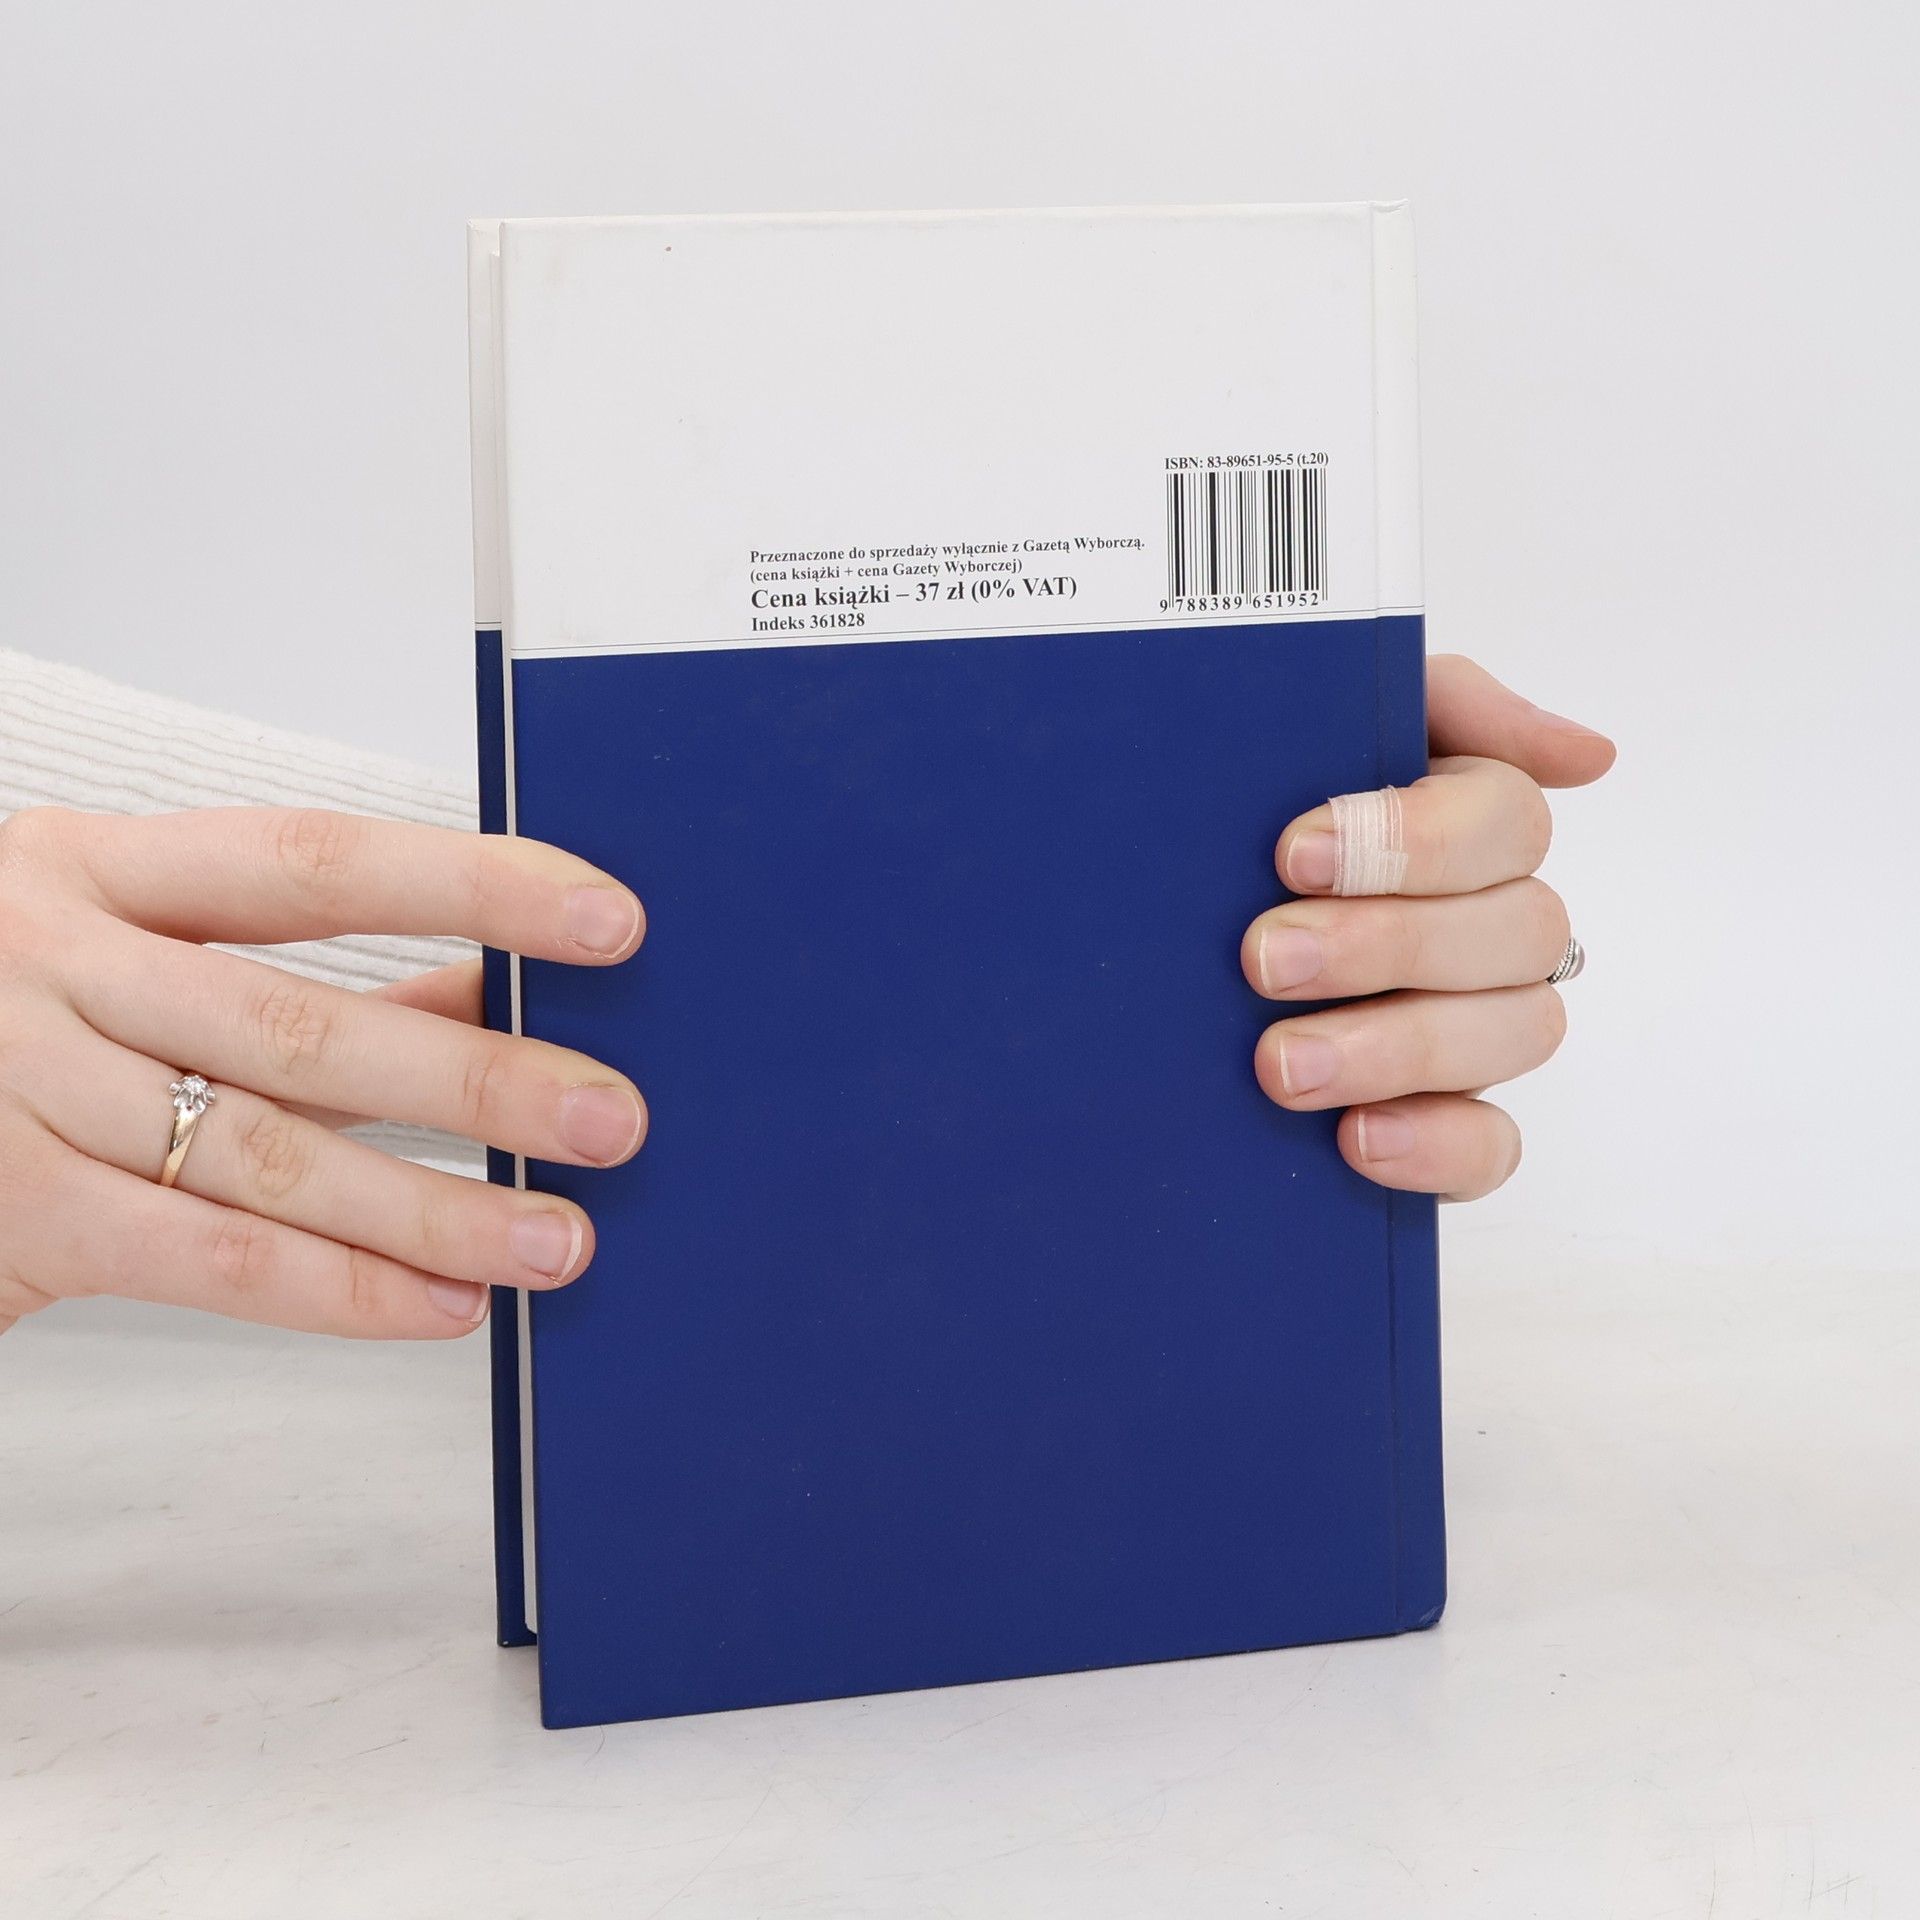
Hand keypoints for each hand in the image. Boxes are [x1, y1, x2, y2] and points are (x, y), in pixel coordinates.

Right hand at [0, 807, 645, 1338]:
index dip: (472, 885)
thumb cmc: (0, 1015)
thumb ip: (297, 970)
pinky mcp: (12, 1212)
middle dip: (477, 1078)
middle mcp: (48, 960)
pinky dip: (335, 1287)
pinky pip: (204, 1258)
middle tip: (611, 1117)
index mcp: (93, 868)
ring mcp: (16, 1086)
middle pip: (302, 1023)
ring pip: (265, 1154)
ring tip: (557, 1237)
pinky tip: (441, 1303)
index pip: (315, 862)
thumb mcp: (123, 947)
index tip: (605, 919)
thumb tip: (487, 983)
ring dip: (432, 1205)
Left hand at [1241, 655, 1614, 1199]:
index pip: (1508, 822)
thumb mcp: (1316, 727)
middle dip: (1384, 944)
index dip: (1413, 840)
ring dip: (1396, 1047)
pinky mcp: (1447, 1123)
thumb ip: (1446, 704)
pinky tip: (1357, 1138)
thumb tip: (1592, 754)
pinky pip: (1493, 1148)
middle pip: (1517, 932)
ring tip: (1278, 1063)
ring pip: (1514, 1035)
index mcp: (1472, 828)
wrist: (1154, 944)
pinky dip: (1436, 1145)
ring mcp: (1478, 1030)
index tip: (1293, 854)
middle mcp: (1493, 929)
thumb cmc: (1247, 818)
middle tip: (1262, 958)